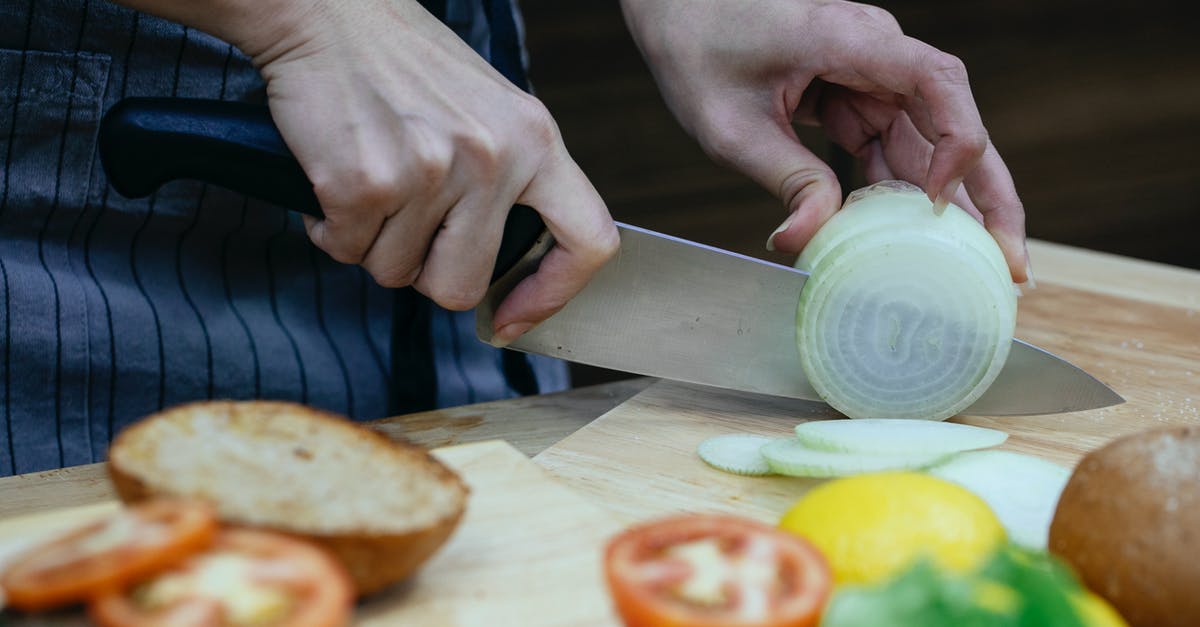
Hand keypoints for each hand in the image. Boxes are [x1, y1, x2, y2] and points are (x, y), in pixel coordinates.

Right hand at [224, 0, 617, 342]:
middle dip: (424, 273)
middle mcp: (493, 158)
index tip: (516, 315)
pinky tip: (334, 179)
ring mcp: (430, 172)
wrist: (323, 12)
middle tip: (404, 229)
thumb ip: (511, 178)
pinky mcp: (365, 182)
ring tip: (370, 184)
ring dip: (372, 245)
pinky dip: (331, 230)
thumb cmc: (401, 61)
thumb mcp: (489, 110)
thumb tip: (508, 263)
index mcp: (536, 139)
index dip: (555, 294)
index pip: (589, 240)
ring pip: (396, 272)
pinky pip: (346, 250)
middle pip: (463, 284)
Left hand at [620, 0, 1028, 281]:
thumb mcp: (731, 125)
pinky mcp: (854, 97)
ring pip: (929, 143)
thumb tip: (805, 243)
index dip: (958, 143)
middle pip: (954, 122)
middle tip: (1012, 263)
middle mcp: (877, 53)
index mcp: (853, 40)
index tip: (939, 202)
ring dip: (950, 205)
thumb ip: (783, 178)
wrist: (676, 12)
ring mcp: (870, 76)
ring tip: (977, 270)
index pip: (938, 82)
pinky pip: (892, 148)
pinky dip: (901, 193)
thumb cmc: (699, 48)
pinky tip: (915, 243)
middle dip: (986, 195)